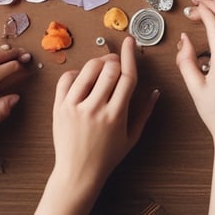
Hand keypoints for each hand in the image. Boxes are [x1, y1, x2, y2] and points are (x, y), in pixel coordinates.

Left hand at [36, 37, 157, 213]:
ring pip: (88, 69)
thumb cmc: (107, 157)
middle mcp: (95, 109)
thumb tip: (155, 91)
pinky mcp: (59, 107)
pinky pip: (67, 78)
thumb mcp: (132, 137)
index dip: (130, 55)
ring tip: (101, 68)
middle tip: (115, 62)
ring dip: (98, 63)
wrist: (78, 173)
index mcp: (116, 115)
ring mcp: (75, 107)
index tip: (129, 42)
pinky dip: (77, 72)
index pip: (127, 77)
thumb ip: (145, 112)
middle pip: (109, 69)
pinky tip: (83, 78)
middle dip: (115, 60)